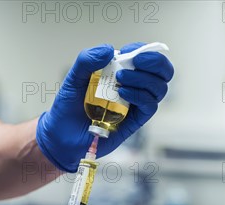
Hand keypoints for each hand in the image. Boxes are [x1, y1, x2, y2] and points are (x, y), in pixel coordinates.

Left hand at [36, 42, 173, 171]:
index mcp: (121, 72)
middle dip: (155, 62)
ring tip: (120, 80)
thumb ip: (87, 60)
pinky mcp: (135, 121)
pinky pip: (149, 106)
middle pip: (162, 72)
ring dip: (143, 79)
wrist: (62, 135)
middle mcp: (133, 86)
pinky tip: (123, 93)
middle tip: (136, 62)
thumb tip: (110, 50)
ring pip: (158, 88)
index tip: (128, 52)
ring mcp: (135, 104)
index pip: (145, 57)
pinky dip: (140, 96)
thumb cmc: (68, 106)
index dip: (144, 51)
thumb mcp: (73, 78)